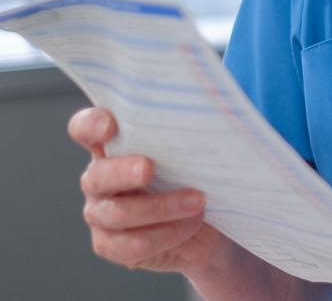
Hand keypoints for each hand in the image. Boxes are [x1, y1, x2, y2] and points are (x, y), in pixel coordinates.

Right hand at [69, 107, 222, 274]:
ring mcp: (101, 213)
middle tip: (150, 168)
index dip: (90, 125)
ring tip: (197, 202)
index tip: (110, 126)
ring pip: (118, 213)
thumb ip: (181, 139)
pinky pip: (131, 245)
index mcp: (113, 147)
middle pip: (98, 174)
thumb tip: (201, 124)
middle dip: (124, 171)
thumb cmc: (194, 179)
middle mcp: (100, 179)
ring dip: (163, 207)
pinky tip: (189, 225)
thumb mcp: (190, 155)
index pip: (85, 129)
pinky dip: (166, 234)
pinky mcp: (111, 245)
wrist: (207, 224)